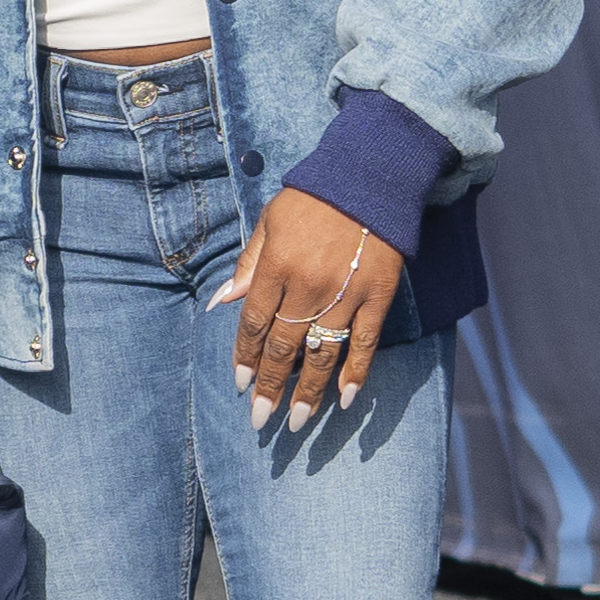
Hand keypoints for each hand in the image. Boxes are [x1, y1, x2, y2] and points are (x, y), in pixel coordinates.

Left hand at [213, 186, 404, 431]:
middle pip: (284, 347)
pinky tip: (345, 398)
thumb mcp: (270, 221)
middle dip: (269, 387)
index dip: (245, 356)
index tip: (239, 384)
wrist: (370, 175)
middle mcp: (308, 286)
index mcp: (277, 266)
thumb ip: (249, 264)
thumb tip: (223, 302)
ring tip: (297, 423)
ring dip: (308, 392)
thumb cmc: (313, 197)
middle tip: (260, 420)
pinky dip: (356, 373)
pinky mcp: (377, 296)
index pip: (255, 323)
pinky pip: (366, 343)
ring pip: (322, 353)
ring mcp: (345, 294)